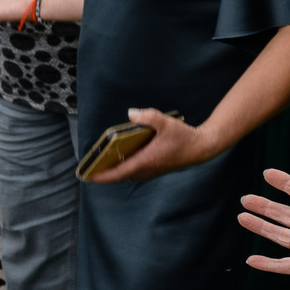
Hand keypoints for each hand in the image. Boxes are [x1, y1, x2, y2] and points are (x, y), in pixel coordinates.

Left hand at [89, 106, 222, 182]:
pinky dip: (125, 166)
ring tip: (102, 160)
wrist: (202, 148)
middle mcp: (146, 170)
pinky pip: (135, 170)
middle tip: (89, 166)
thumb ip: (148, 117)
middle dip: (104, 172)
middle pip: (119, 175)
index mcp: (145, 161)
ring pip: (127, 173)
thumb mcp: (167, 123)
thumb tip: (131, 113)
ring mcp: (151, 171)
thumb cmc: (185, 137)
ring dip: (115, 169)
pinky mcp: (155, 169)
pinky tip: (122, 155)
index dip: (100, 175)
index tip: (87, 176)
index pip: (117, 173)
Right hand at [241, 155, 289, 289]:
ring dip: (260, 227)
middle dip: (263, 206)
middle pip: (282, 213)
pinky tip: (251, 260)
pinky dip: (266, 264)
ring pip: (277, 234)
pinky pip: (281, 264)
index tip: (267, 173)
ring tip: (242, 218)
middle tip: (245, 198)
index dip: (283, 182)